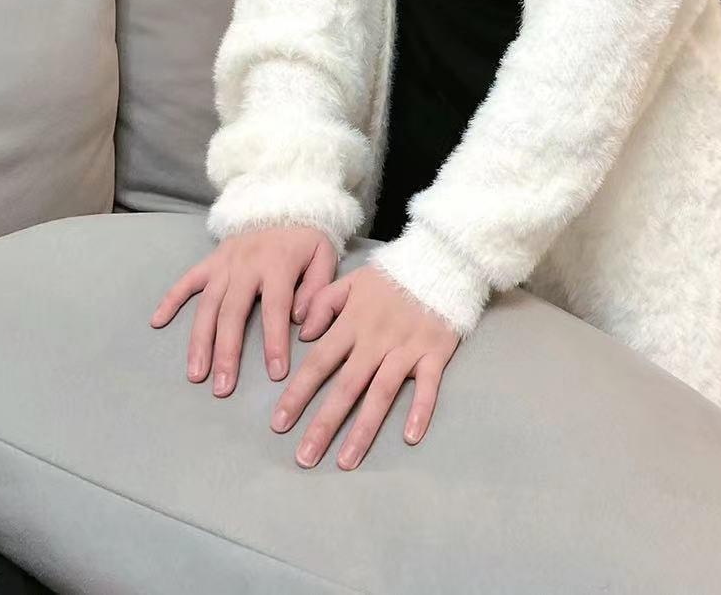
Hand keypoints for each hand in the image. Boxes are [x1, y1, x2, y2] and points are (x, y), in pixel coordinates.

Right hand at [149, 225, 336, 394]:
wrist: (284, 203)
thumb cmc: (305, 240)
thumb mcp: (325, 256)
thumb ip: (318, 289)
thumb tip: (300, 323)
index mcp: (277, 264)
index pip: (275, 309)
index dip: (275, 342)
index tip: (276, 374)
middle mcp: (246, 265)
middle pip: (232, 312)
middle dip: (226, 352)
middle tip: (222, 387)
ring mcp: (224, 263)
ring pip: (207, 304)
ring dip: (199, 340)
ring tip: (196, 373)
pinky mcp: (210, 260)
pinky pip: (186, 280)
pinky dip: (170, 299)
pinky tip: (157, 322)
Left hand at [273, 262, 459, 470]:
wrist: (440, 260)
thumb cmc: (393, 276)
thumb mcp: (352, 280)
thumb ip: (323, 302)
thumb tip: (302, 334)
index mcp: (353, 321)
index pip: (320, 361)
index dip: (298, 393)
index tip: (280, 422)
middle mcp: (376, 339)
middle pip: (347, 386)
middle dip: (324, 423)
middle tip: (305, 457)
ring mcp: (407, 347)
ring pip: (382, 392)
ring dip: (364, 428)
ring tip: (345, 461)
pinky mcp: (435, 352)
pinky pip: (428, 385)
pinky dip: (420, 409)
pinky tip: (409, 436)